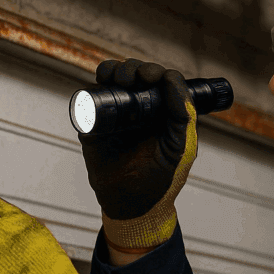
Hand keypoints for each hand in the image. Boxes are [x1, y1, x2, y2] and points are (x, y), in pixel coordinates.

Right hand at [78, 59, 197, 250]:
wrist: (132, 204)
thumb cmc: (160, 178)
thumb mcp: (180, 146)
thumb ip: (182, 116)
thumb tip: (174, 81)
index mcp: (162, 112)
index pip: (159, 81)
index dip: (157, 73)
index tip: (154, 77)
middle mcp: (139, 108)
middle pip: (135, 75)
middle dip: (135, 69)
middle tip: (136, 78)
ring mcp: (116, 114)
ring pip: (113, 80)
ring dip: (116, 71)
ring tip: (120, 79)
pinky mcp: (95, 123)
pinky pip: (91, 99)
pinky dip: (94, 85)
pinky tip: (101, 83)